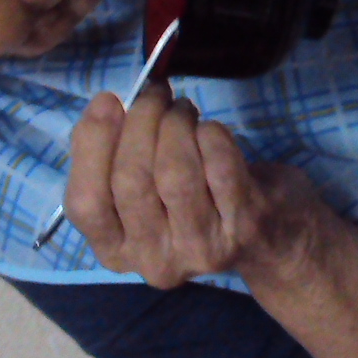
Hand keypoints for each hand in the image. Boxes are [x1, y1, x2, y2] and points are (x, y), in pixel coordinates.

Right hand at [65, 83, 327, 289]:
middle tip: (156, 95)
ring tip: (184, 109)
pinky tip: (212, 130)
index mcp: (116, 252)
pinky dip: (212, 135)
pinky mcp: (242, 228)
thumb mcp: (142, 192)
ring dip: (177, 124)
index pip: (85, 203)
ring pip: (174, 172)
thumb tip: (105, 106)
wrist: (273, 238)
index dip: (92, 146)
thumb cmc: (195, 201)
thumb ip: (111, 157)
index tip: (107, 99)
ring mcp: (200, 250)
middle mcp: (153, 262)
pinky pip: (218, 165)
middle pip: (130, 180)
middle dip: (141, 122)